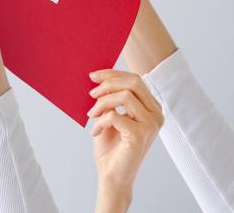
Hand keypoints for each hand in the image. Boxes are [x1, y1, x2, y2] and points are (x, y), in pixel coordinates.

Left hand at [89, 69, 163, 210]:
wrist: (111, 173)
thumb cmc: (110, 145)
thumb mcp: (110, 114)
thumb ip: (111, 97)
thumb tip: (99, 77)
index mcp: (152, 108)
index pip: (135, 79)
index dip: (112, 74)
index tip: (93, 76)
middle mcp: (156, 115)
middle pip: (134, 82)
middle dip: (108, 83)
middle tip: (91, 94)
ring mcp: (151, 125)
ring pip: (124, 96)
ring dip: (101, 103)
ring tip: (91, 115)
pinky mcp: (140, 135)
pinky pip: (114, 116)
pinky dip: (99, 121)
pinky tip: (95, 131)